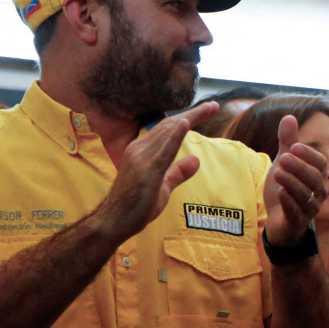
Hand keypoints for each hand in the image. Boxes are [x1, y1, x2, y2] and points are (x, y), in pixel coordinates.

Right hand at [99, 102, 218, 238]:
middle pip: (170, 126)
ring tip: (209, 108)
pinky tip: (186, 123)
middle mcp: (139, 149)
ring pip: (168, 133)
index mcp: (142, 151)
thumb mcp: (163, 186)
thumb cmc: (136, 206)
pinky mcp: (147, 171)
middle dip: (194, 114)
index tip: (208, 110)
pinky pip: (164, 151)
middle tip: (215, 105)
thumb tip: (196, 159)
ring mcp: (141, 159)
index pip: (167, 130)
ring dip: (190, 118)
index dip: (188, 118)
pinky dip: (175, 136)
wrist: (114, 222)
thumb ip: (178, 173)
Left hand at [263, 115, 327, 247]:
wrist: (279, 223)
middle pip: (315, 179)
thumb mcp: (283, 164)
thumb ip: (287, 143)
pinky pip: (296, 212)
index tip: (293, 146)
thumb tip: (289, 116)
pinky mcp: (297, 222)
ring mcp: (309, 209)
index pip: (320, 164)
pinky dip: (289, 202)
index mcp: (317, 178)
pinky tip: (280, 192)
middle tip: (284, 158)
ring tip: (277, 172)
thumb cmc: (285, 191)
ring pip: (306, 195)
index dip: (309, 155)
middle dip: (300, 167)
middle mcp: (317, 193)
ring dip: (292, 182)